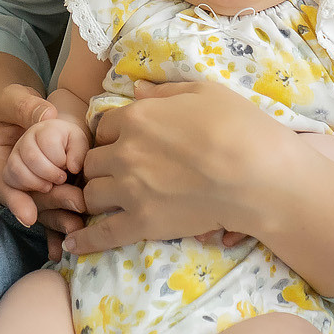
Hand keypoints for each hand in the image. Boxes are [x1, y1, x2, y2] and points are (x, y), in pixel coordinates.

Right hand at [0, 82, 86, 251]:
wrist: (22, 114)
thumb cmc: (13, 106)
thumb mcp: (13, 98)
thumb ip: (26, 106)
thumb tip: (47, 115)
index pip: (2, 184)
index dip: (15, 200)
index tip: (29, 215)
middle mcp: (9, 182)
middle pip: (27, 200)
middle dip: (51, 203)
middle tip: (76, 203)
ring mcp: (28, 191)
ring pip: (43, 211)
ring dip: (61, 218)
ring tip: (79, 225)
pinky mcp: (46, 195)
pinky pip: (54, 214)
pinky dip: (63, 227)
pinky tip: (75, 238)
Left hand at [59, 80, 287, 257]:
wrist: (260, 176)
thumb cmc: (240, 127)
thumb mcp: (204, 92)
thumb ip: (165, 91)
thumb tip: (137, 89)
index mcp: (137, 118)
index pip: (104, 126)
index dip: (113, 135)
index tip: (123, 145)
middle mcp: (125, 152)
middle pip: (92, 161)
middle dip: (101, 166)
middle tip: (116, 174)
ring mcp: (130, 189)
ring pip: (91, 194)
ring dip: (97, 196)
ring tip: (106, 203)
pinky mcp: (141, 223)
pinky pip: (101, 233)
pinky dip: (85, 240)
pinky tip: (73, 245)